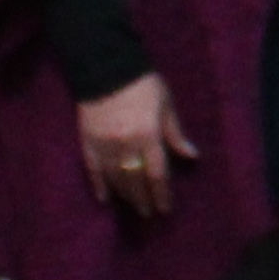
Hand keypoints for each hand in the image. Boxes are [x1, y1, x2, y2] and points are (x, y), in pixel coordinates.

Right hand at [77, 70, 196, 221]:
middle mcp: (126, 144)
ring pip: (115, 178)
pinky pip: (93, 169)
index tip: (165, 209)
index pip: (157, 173)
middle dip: (143, 199)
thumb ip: (175, 133)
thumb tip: (192, 155)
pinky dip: (99, 185)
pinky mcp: (87, 141)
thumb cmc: (143, 84)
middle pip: (135, 180)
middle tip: (148, 213)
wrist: (106, 66)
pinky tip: (105, 199)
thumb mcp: (166, 104)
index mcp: (148, 135)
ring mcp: (104, 144)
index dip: (161, 193)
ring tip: (133, 206)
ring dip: (125, 195)